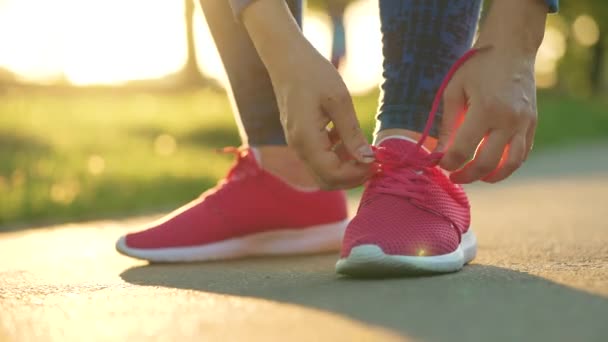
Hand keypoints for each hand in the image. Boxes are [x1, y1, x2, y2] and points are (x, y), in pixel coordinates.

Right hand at [272, 43, 374, 188]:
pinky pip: (319, 159)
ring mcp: (297, 145)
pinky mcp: (300, 139)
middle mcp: (298, 148)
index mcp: (306, 140)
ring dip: (346, 167)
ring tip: (365, 149)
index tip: (377, 162)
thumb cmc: (313, 74)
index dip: (357, 174)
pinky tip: (347, 138)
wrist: (287, 59)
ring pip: (323, 172)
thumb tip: (368, 160)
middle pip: (326, 181)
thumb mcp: (339, 101)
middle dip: (352, 177)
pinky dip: (336, 156)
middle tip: (374, 162)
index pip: (333, 175)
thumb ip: (352, 134)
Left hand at [437, 0, 546, 182]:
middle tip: (454, 177)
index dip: (448, 162)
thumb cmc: (477, 68)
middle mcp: (508, 120)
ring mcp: (524, 123)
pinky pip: (522, 153)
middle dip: (467, 175)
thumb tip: (438, 154)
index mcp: (485, 109)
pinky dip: (508, 164)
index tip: (439, 163)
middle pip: (487, 163)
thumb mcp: (454, 91)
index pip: (463, 150)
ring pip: (511, 164)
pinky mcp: (533, 124)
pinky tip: (493, 165)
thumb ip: (447, 126)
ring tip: (476, 177)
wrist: (512, 49)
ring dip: (492, 177)